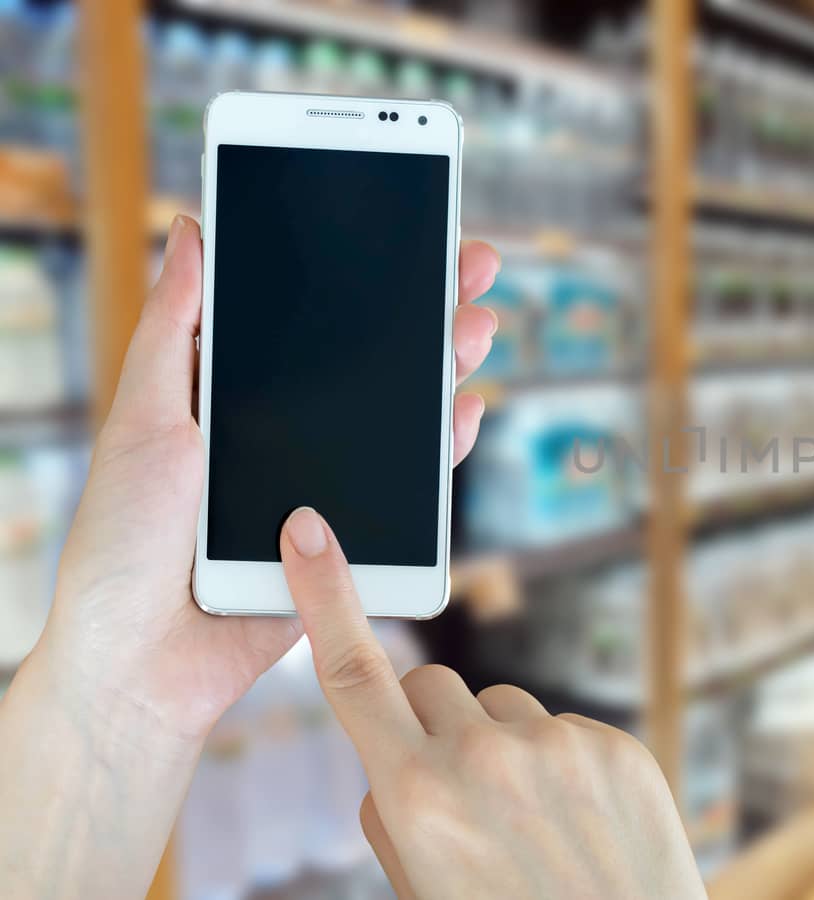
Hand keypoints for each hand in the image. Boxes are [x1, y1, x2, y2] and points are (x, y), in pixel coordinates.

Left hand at [36, 214, 501, 745]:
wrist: (142, 663)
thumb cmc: (120, 542)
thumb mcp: (142, 418)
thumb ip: (175, 328)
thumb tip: (190, 229)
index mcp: (229, 393)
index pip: (305, 317)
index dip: (356, 270)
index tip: (400, 225)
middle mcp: (283, 431)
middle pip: (367, 356)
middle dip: (424, 307)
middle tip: (472, 261)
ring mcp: (321, 481)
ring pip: (397, 414)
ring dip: (445, 365)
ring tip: (476, 324)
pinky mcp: (350, 535)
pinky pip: (408, 486)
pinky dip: (441, 447)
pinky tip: (463, 408)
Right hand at [280, 507, 704, 899]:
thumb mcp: (417, 887)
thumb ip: (391, 812)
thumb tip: (391, 759)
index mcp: (416, 797)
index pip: (353, 674)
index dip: (324, 595)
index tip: (309, 530)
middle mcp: (484, 757)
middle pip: (430, 686)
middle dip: (425, 723)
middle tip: (449, 788)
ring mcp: (558, 746)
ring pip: (500, 708)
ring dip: (497, 747)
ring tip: (529, 825)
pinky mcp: (615, 746)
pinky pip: (561, 730)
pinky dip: (557, 765)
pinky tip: (576, 824)